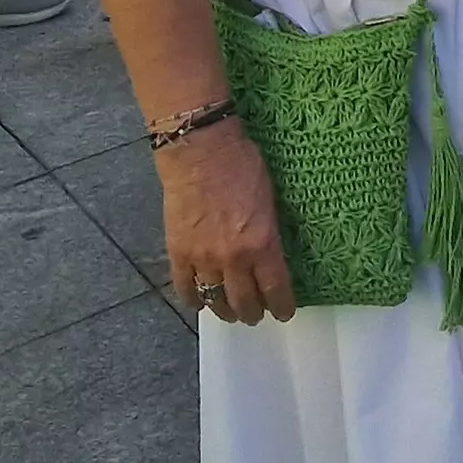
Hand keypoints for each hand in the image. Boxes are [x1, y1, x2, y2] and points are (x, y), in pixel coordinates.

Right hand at [158, 122, 296, 324]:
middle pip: (245, 303)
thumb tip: (269, 256)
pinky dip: (193, 299)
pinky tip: (200, 300)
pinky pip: (185, 288)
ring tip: (230, 311)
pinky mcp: (178, 252)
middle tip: (256, 313)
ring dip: (225, 310)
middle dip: (254, 313)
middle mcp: (234, 259)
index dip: (282, 307)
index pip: (276, 290)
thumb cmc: (241, 164)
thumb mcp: (270, 200)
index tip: (284, 312)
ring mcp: (203, 258)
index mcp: (262, 245)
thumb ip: (269, 234)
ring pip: (215, 300)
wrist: (200, 149)